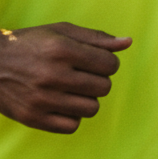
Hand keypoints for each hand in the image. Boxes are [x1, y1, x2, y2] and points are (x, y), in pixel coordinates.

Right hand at [0, 23, 130, 133]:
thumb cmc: (29, 44)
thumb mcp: (61, 32)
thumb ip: (96, 38)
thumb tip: (128, 42)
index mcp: (63, 50)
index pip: (110, 64)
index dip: (108, 63)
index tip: (95, 62)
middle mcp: (53, 75)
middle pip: (104, 87)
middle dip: (99, 80)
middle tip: (82, 75)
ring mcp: (42, 99)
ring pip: (91, 108)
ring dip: (87, 99)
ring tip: (72, 90)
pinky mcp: (32, 118)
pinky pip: (72, 126)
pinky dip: (72, 117)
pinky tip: (62, 104)